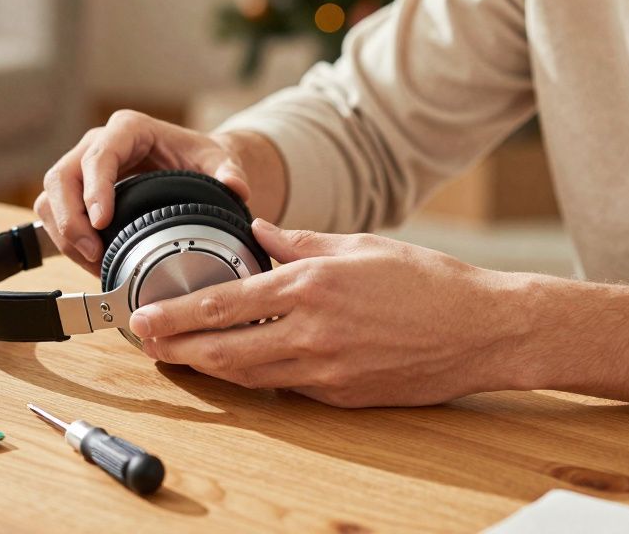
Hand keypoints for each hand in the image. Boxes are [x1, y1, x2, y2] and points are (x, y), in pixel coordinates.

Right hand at [35, 110, 261, 273]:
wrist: (190, 164)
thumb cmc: (200, 159)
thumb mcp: (218, 160)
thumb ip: (229, 172)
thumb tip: (236, 186)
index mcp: (129, 130)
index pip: (100, 155)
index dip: (95, 188)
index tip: (102, 220)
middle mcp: (99, 143)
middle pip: (63, 176)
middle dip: (71, 218)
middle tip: (92, 251)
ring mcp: (82, 166)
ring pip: (50, 196)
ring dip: (63, 232)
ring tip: (92, 260)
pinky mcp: (77, 191)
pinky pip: (55, 213)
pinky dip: (65, 239)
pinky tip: (89, 260)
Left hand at [129, 219, 530, 407]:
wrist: (484, 329)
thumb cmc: (428, 282)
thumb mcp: (359, 245)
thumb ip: (299, 241)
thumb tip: (256, 232)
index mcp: (312, 285)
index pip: (224, 303)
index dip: (176, 315)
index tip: (144, 317)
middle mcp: (313, 333)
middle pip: (224, 351)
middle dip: (178, 350)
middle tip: (147, 345)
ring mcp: (327, 371)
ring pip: (249, 377)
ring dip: (209, 369)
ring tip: (181, 358)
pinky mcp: (343, 396)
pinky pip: (287, 387)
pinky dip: (258, 376)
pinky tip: (241, 366)